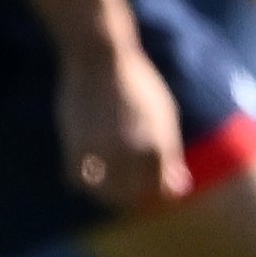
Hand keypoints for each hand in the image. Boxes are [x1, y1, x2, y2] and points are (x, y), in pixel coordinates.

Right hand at [57, 24, 188, 211]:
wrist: (101, 61)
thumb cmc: (139, 86)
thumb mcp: (165, 117)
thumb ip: (172, 156)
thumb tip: (180, 189)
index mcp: (158, 145)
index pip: (161, 189)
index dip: (159, 191)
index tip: (154, 186)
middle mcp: (131, 153)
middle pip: (132, 195)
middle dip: (134, 195)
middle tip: (130, 187)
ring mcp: (102, 151)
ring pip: (104, 193)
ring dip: (108, 195)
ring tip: (110, 186)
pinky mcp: (75, 146)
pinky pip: (77, 180)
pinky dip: (83, 183)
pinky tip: (89, 174)